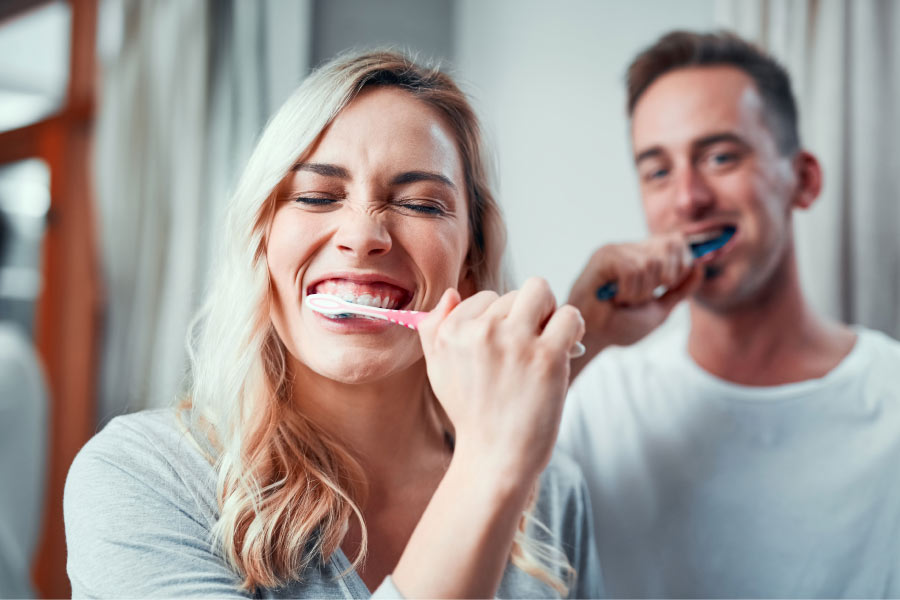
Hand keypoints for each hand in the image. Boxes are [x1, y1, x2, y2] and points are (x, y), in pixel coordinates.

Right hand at [418, 277, 585, 482]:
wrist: (495, 457)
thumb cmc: (472, 414)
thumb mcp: (438, 370)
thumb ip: (435, 328)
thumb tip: (451, 293)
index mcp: (451, 332)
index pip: (485, 298)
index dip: (501, 320)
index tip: (505, 347)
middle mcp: (480, 332)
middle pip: (515, 294)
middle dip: (526, 316)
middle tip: (529, 347)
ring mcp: (515, 342)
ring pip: (541, 292)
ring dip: (549, 313)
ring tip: (548, 342)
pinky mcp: (547, 356)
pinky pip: (569, 315)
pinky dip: (573, 327)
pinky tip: (566, 349)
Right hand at [568, 233, 702, 367]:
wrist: (594, 338)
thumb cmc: (621, 325)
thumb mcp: (660, 309)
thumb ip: (681, 289)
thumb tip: (700, 266)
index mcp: (644, 257)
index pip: (677, 242)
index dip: (684, 262)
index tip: (671, 285)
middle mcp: (631, 249)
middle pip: (670, 246)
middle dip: (665, 279)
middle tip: (643, 297)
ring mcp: (617, 250)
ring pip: (652, 263)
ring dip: (642, 293)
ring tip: (625, 301)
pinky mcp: (604, 257)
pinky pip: (632, 270)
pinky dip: (628, 292)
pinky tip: (614, 299)